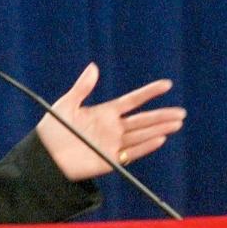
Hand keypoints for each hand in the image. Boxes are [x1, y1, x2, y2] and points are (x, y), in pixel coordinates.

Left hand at [36, 63, 185, 180]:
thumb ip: (82, 88)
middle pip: (143, 119)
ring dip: (159, 129)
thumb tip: (94, 67)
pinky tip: (160, 139)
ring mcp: (113, 144)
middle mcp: (113, 128)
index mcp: (105, 112)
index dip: (149, 92)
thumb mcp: (66, 104)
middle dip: (162, 115)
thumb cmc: (53, 129)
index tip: (166, 85)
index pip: (133, 100)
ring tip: (177, 123)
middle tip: (182, 112)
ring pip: (142, 134)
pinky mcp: (110, 160)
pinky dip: (146, 146)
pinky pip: (132, 152)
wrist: (45, 157)